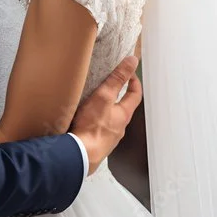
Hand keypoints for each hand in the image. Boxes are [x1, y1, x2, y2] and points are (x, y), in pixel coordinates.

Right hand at [69, 56, 142, 175]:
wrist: (81, 155)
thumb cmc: (92, 127)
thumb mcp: (104, 96)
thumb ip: (117, 78)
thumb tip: (132, 61)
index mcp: (124, 114)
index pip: (135, 95)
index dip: (134, 82)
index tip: (129, 73)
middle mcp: (119, 127)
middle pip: (123, 108)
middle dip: (118, 96)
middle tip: (110, 85)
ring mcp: (109, 137)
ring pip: (111, 120)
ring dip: (106, 110)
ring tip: (94, 102)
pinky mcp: (97, 144)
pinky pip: (99, 129)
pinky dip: (95, 122)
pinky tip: (85, 121)